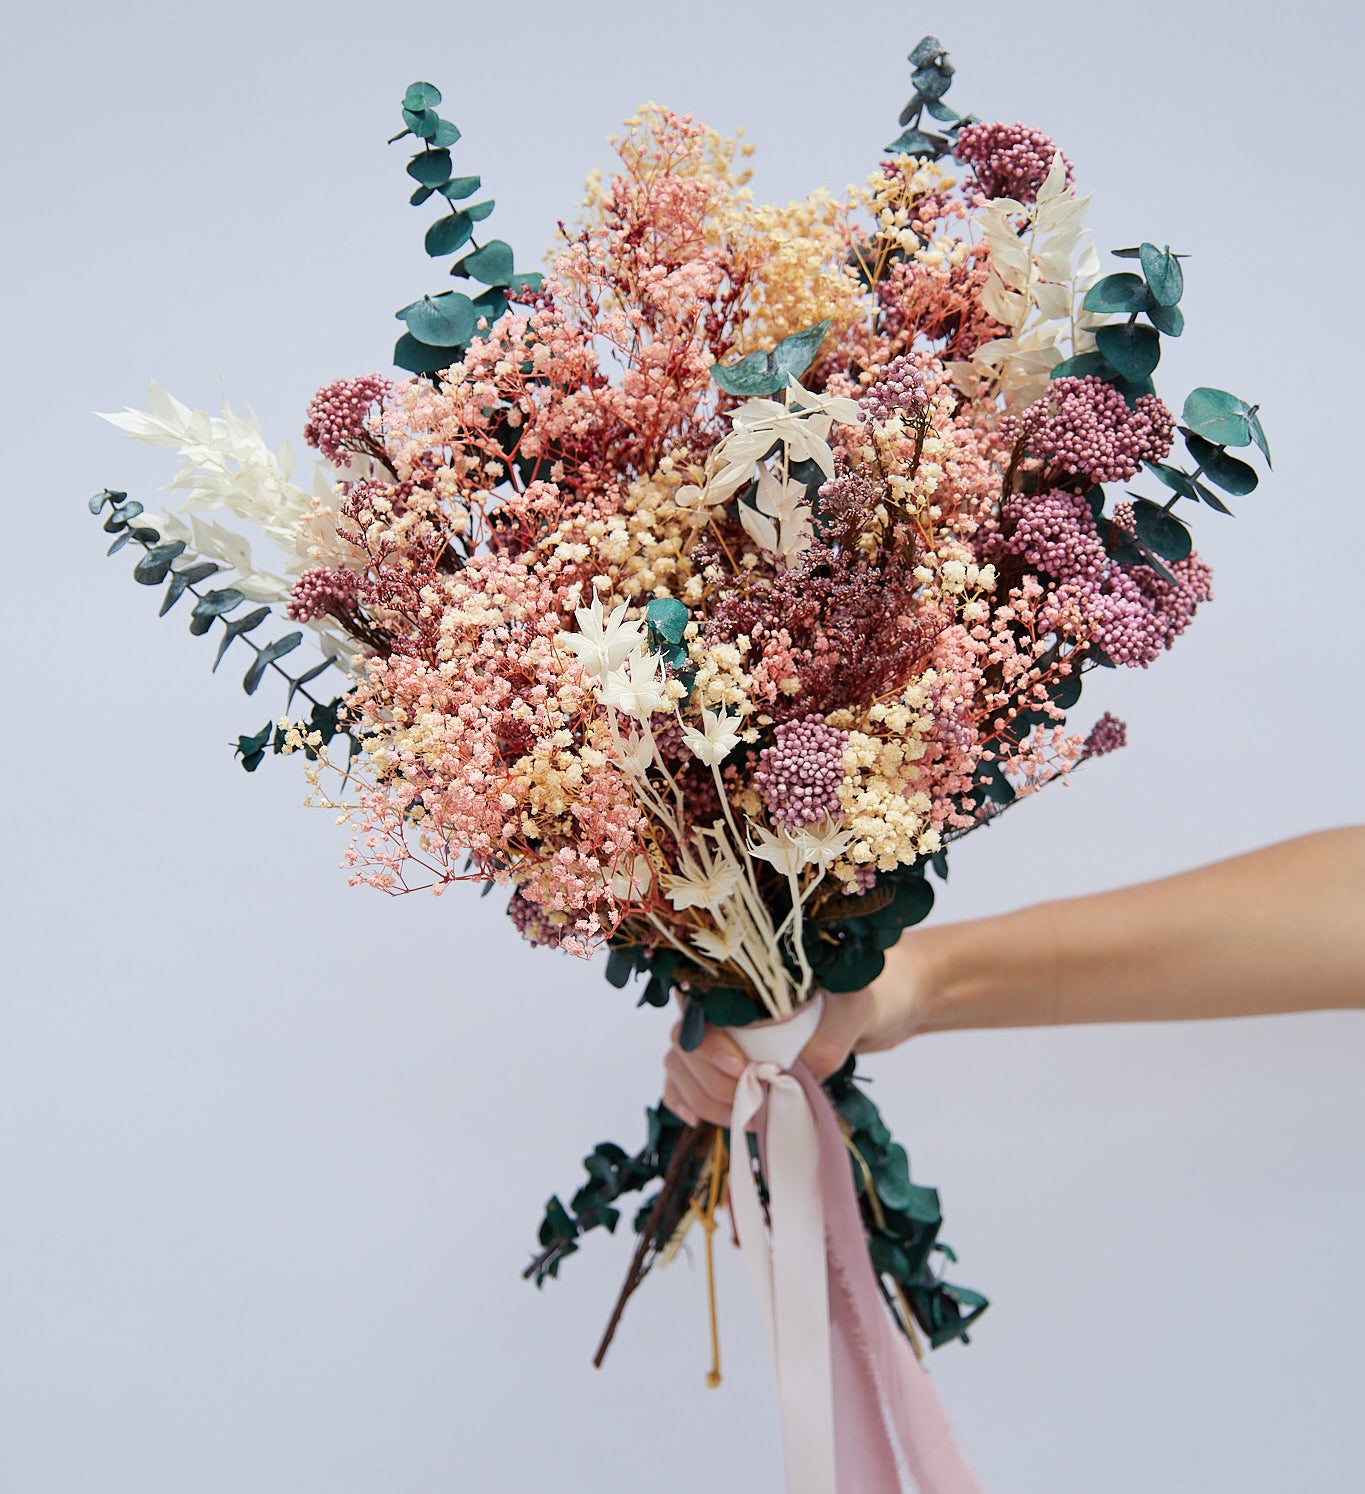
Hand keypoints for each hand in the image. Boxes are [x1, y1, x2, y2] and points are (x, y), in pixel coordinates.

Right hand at [660, 935, 936, 1126]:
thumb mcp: (854, 1009)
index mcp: (742, 978)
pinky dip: (684, 1101)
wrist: (876, 1005)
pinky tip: (697, 1120)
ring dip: (703, 1098)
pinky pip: (685, 1081)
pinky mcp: (725, 1062)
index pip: (697, 1005)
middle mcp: (722, 1003)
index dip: (708, 1043)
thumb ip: (829, 1039)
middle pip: (685, 1043)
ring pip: (681, 1065)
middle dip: (709, 1081)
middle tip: (750, 1101)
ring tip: (742, 1119)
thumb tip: (795, 1076)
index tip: (743, 1070)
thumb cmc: (861, 994)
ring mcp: (720, 1034)